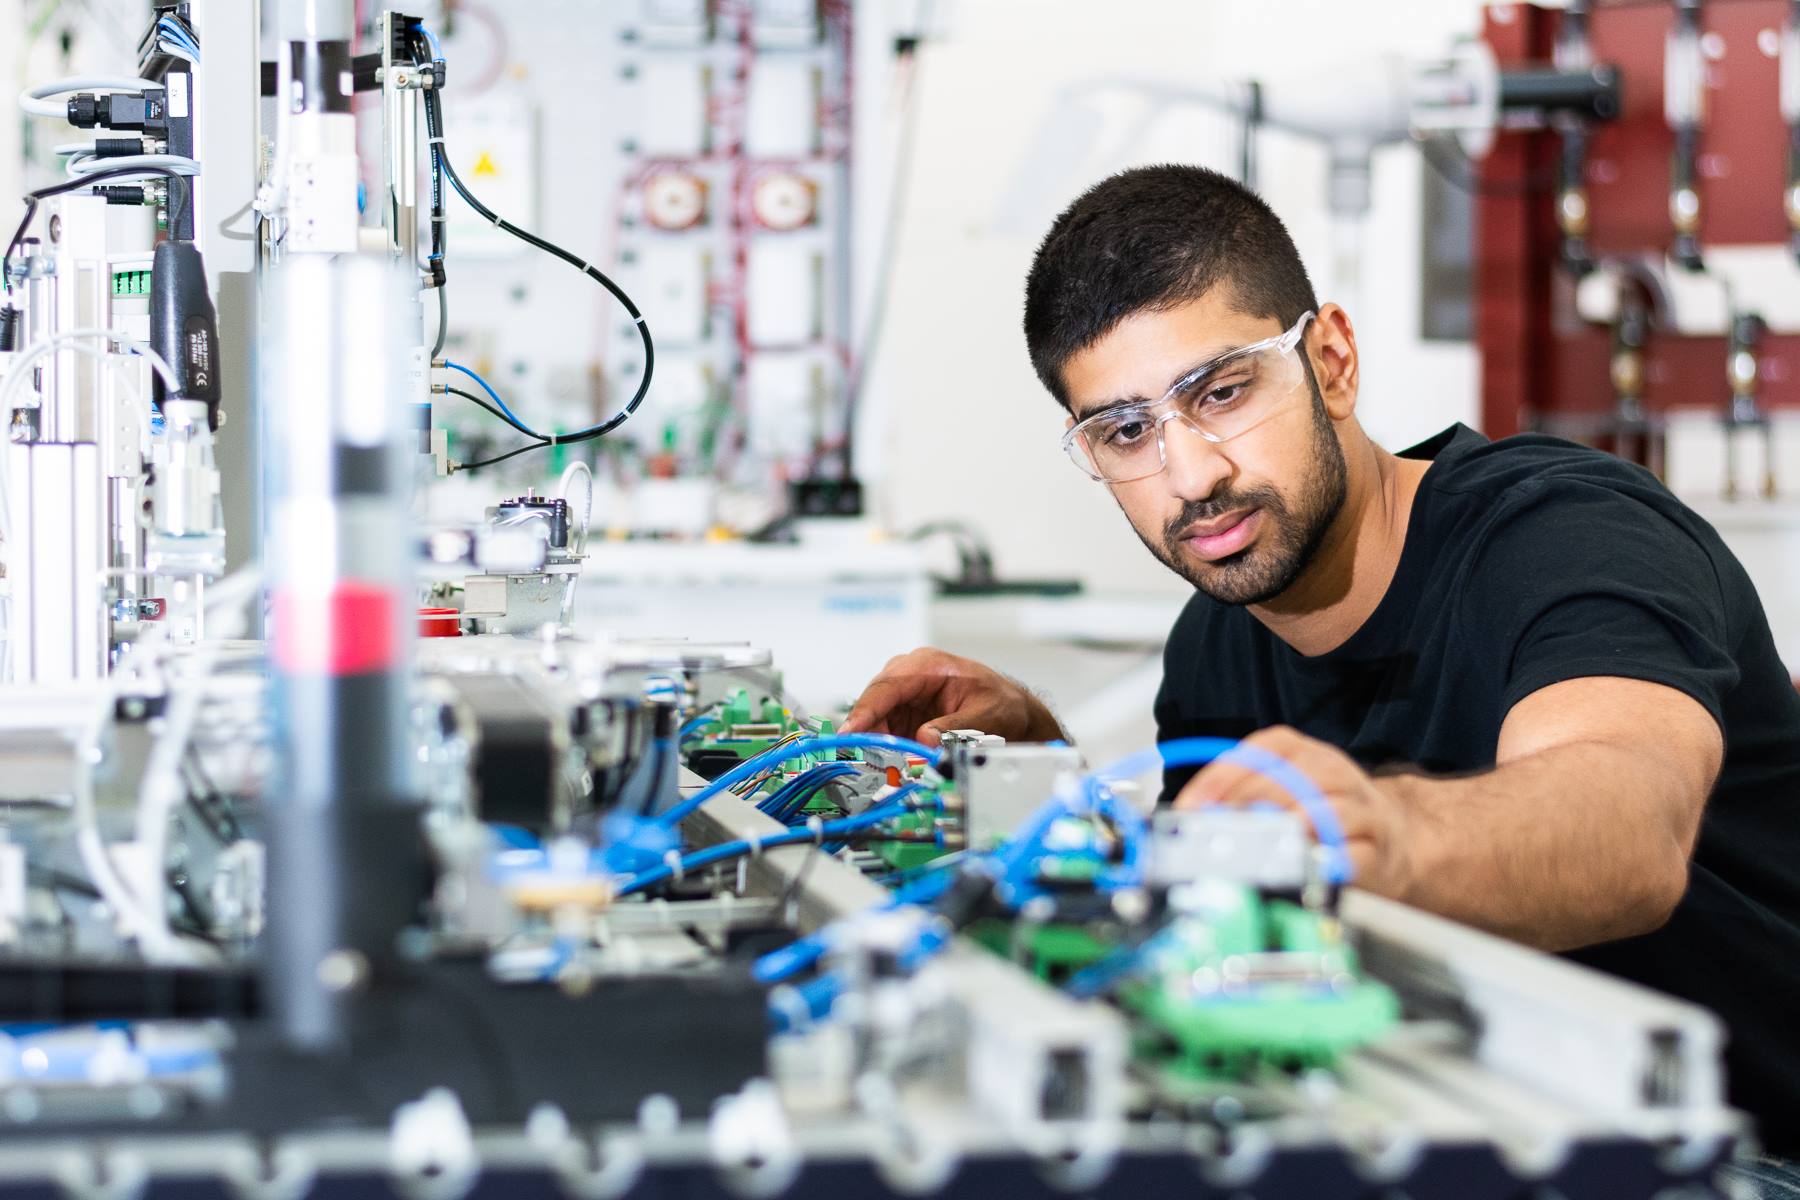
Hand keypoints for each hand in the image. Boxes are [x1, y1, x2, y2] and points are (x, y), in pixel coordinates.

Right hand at [839, 647, 1065, 746]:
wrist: (1009, 711)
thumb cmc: (1001, 704)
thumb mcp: (986, 717)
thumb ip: (956, 728)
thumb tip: (925, 739)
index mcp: (929, 665)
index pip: (888, 685)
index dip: (867, 709)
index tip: (851, 731)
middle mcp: (910, 674)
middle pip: (875, 701)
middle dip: (869, 730)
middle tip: (869, 759)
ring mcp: (905, 693)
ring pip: (875, 717)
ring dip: (877, 741)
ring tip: (887, 765)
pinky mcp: (904, 712)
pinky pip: (884, 729)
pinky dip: (885, 746)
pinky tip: (894, 761)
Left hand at [1171, 725, 1415, 898]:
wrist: (1396, 839)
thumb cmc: (1324, 815)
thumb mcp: (1282, 792)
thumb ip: (1242, 797)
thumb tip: (1194, 816)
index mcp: (1301, 751)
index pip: (1258, 752)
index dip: (1219, 779)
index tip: (1193, 807)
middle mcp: (1331, 770)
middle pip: (1284, 780)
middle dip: (1244, 807)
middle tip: (1218, 833)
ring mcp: (1359, 806)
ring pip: (1317, 811)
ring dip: (1281, 833)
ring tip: (1254, 850)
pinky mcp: (1376, 846)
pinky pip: (1346, 852)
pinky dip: (1319, 861)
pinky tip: (1298, 869)